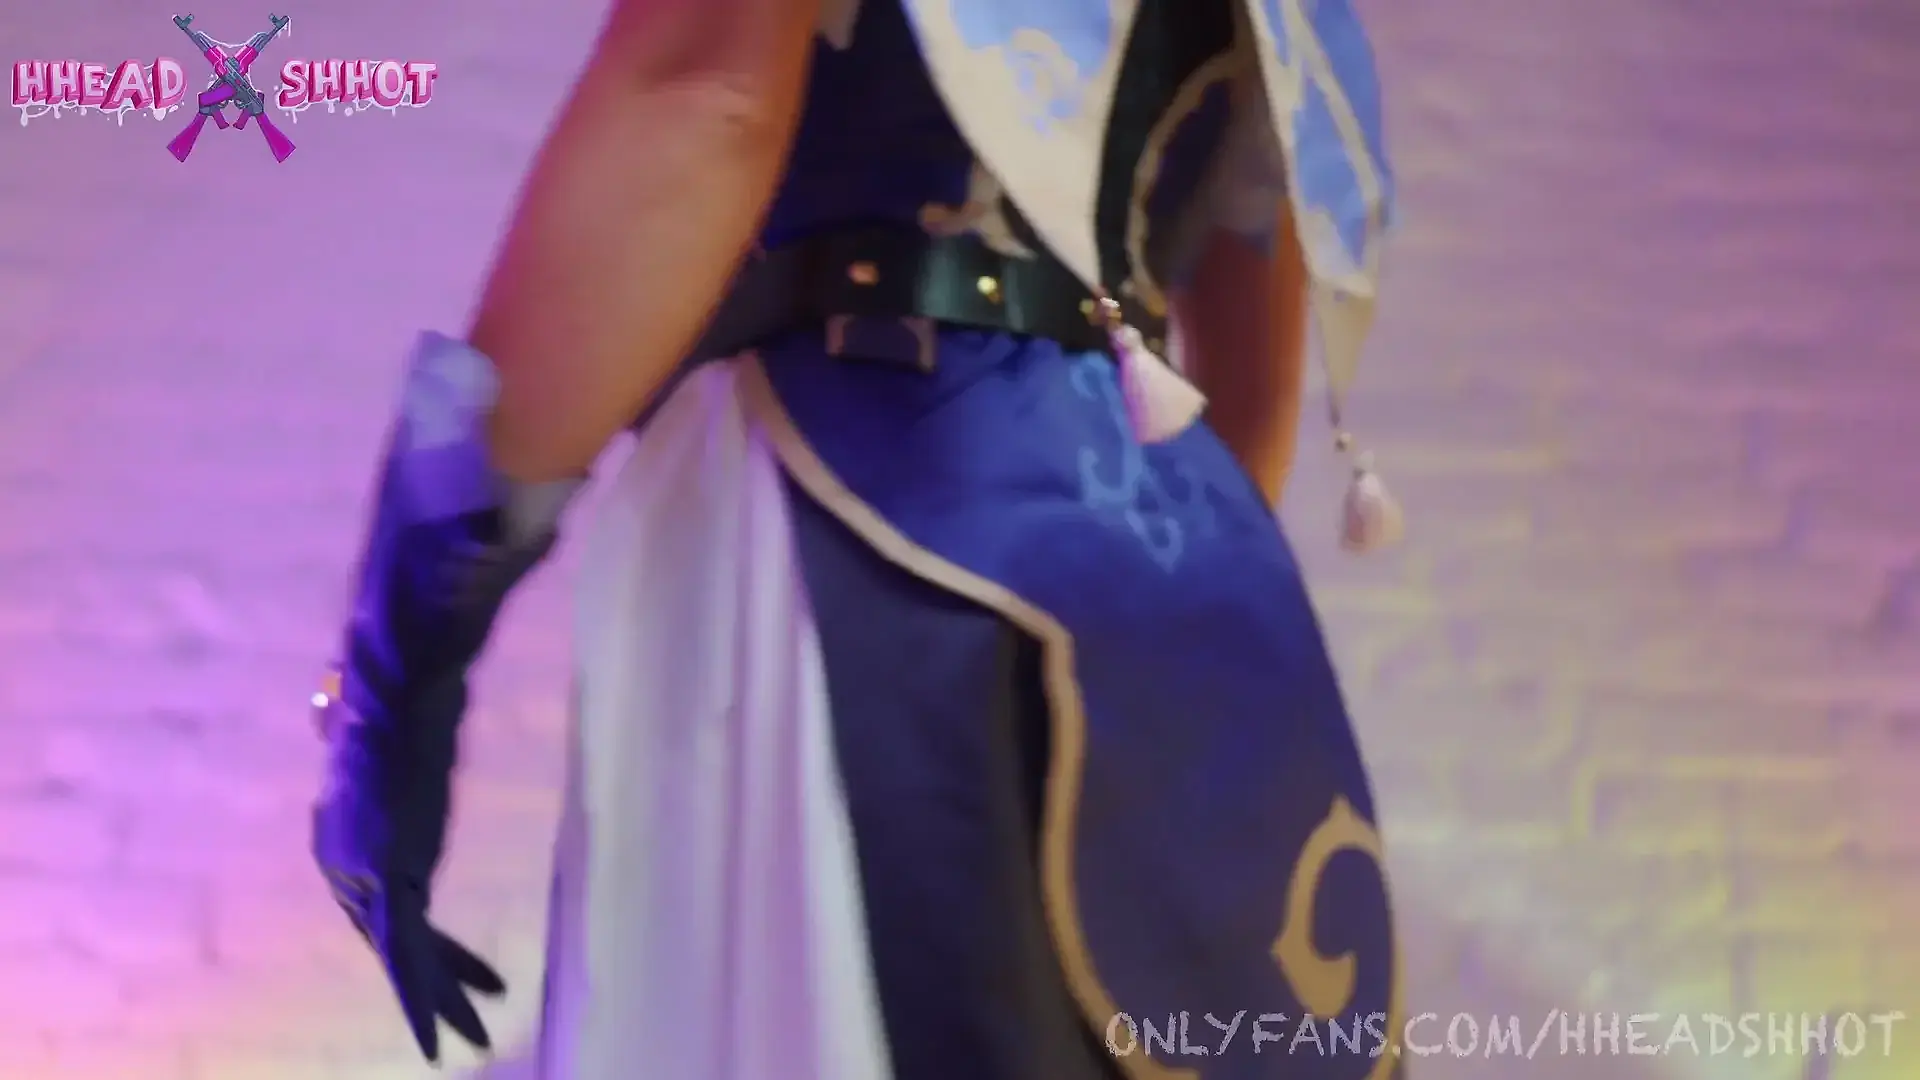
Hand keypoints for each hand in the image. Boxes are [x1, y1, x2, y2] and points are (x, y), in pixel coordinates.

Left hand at [312, 678, 506, 1063]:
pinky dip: (422, 993)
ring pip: (405, 957)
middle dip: (433, 990)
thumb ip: (370, 758)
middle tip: (467, 1032)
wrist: (393, 694)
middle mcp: (343, 871)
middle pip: (393, 945)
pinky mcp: (387, 879)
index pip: (382, 915)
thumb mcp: (384, 747)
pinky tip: (438, 1029)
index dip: (420, 950)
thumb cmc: (394, 708)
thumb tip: (343, 726)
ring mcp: (364, 878)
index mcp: (338, 847)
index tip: (458, 973)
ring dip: (440, 1001)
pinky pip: (406, 950)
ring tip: (477, 1038)